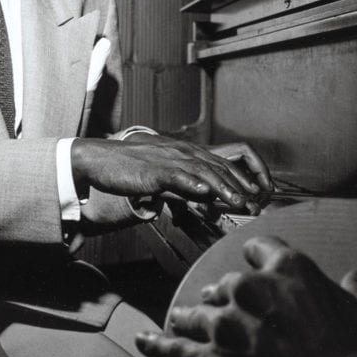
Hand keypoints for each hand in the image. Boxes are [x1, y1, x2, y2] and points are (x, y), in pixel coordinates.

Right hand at [72, 133, 270, 223]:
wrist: (100, 159)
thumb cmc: (130, 168)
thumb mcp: (164, 175)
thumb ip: (185, 184)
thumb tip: (205, 197)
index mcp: (186, 152)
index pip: (223, 162)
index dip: (243, 176)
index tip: (257, 194)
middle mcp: (182, 152)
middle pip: (219, 166)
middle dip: (240, 185)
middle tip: (256, 203)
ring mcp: (168, 159)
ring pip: (202, 171)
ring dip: (222, 187)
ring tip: (238, 201)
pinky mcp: (152, 170)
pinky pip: (176, 175)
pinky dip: (191, 183)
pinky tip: (203, 191)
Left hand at [135, 236, 356, 356]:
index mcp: (289, 270)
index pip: (260, 249)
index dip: (256, 258)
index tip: (251, 262)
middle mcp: (252, 290)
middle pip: (226, 285)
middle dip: (224, 296)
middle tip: (221, 306)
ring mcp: (229, 326)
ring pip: (199, 314)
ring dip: (189, 317)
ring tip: (181, 320)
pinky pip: (177, 350)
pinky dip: (158, 345)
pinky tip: (143, 340)